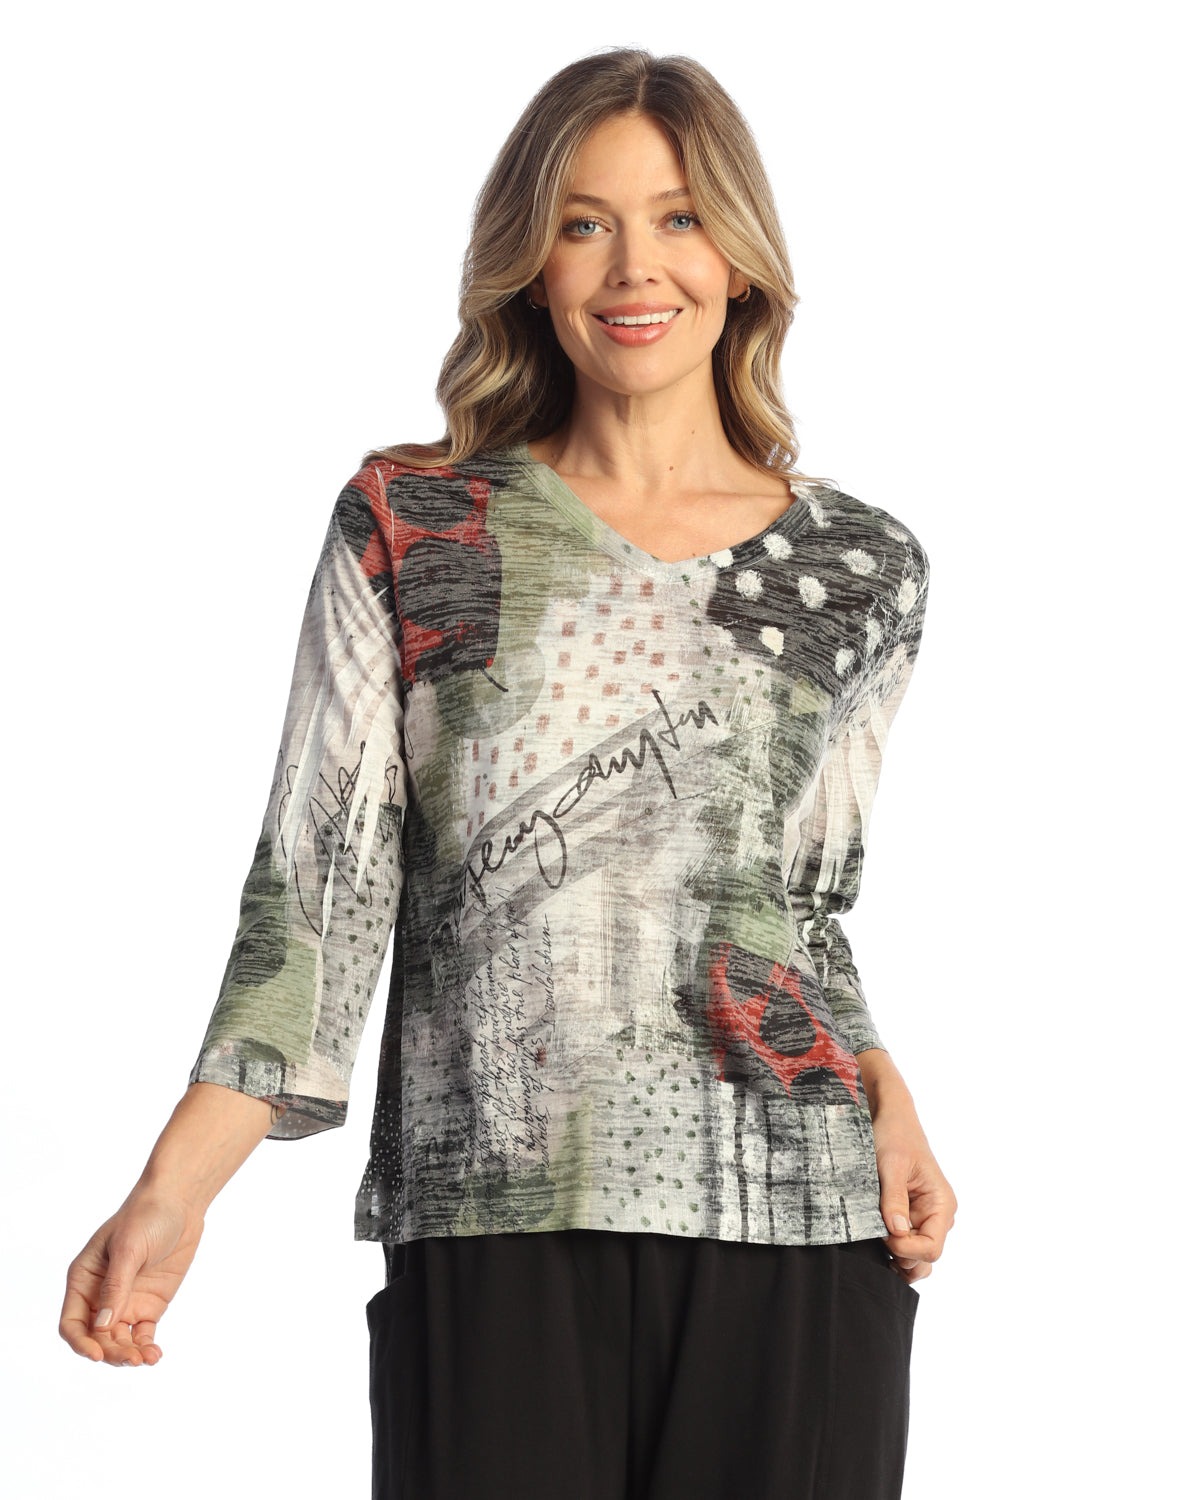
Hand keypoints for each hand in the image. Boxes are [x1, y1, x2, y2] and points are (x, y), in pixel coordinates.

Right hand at [59, 1190, 204, 1366]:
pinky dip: (146, 1347)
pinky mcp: (148, 1305)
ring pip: (118, 1341)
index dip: (81, 1343)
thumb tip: (102, 1327)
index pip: (72, 1323)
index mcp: (83, 1280)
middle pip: (96, 1338)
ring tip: (147, 1360)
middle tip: (132, 1359)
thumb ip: (116, 1287)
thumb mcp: (128, 1249)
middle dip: (110, 1353)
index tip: (97, 1356)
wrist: (180, 1202)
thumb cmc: (146, 1216)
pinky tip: (155, 1355)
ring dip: (128, 1355)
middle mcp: (100, 1296)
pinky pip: (141, 1335)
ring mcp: (125, 1302)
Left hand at [872, 1103, 956, 1282]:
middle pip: (925, 1259)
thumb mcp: (891, 1165)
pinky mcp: (911, 1217)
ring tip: (876, 1245)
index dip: (906, 1251)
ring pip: (917, 1258)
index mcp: (941, 1204)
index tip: (883, 1235)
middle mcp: (938, 1216)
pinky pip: (906, 1245)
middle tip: (877, 1239)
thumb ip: (894, 1199)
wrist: (891, 1119)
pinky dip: (893, 1251)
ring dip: (898, 1259)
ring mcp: (925, 1218)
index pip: (931, 1248)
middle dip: (901, 1257)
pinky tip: (877, 1243)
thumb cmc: (895, 1136)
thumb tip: (897, 1232)